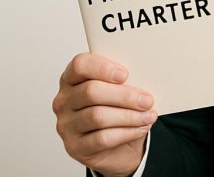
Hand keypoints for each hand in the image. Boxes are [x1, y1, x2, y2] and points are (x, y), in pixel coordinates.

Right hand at [52, 53, 157, 176]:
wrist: (119, 148)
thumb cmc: (118, 111)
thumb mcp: (121, 91)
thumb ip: (125, 81)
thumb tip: (143, 77)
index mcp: (72, 78)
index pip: (79, 65)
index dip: (102, 68)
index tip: (125, 74)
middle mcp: (64, 101)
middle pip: (91, 91)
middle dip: (124, 96)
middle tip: (147, 100)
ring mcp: (66, 125)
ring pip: (98, 116)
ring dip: (129, 116)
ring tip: (149, 116)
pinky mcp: (74, 147)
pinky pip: (102, 138)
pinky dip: (126, 132)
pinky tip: (141, 128)